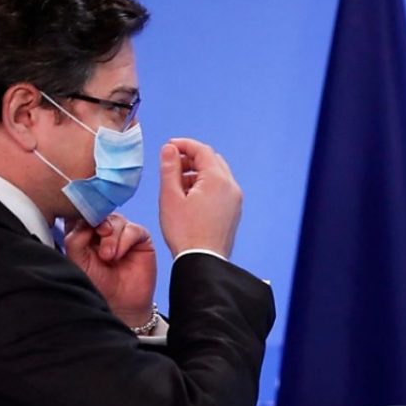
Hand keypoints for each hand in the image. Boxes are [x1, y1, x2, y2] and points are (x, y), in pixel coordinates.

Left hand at [64, 214, 156, 326]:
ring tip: (107, 256)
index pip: (82, 214)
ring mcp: (122, 233)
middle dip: (98, 224)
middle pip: (101, 213)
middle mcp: (104, 230)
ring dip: (111, 237)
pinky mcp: (140, 238)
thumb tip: (86, 221)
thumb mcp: (78, 261)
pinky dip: (124, 240)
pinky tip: (118, 255)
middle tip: (98, 237)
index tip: (81, 226)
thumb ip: (76, 239)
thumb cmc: (96, 285)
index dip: (82, 215)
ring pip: (116, 219)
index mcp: (85, 233)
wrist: (119, 304)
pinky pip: (133, 229)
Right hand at [159, 138, 241, 258]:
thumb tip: (170, 149)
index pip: (202, 150)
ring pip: (217, 175)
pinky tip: (189, 198)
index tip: (169, 146)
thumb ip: (170, 168)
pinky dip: (206, 186)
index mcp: (217, 180)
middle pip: (212, 160)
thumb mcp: (170, 197)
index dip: (184, 145)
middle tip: (172, 165)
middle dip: (191, 159)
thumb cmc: (185, 232)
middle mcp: (231, 187)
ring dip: (198, 173)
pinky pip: (221, 189)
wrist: (203, 261)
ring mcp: (235, 200)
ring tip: (177, 184)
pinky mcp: (234, 211)